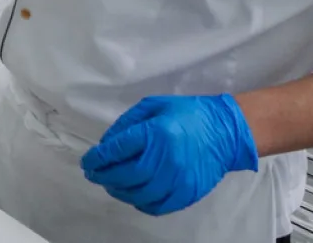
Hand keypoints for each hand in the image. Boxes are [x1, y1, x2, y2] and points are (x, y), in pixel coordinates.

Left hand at [80, 95, 257, 215]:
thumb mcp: (154, 106)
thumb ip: (127, 123)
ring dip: (119, 191)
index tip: (87, 161)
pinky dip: (140, 203)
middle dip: (104, 176)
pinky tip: (133, 194)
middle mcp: (167, 159)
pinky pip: (157, 206)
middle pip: (125, 175)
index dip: (97, 158)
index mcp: (157, 133)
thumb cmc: (187, 114)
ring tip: (110, 184)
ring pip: (139, 194)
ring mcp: (179, 179)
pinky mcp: (188, 193)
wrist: (225, 132)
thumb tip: (106, 143)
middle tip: (94, 174)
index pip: (118, 150)